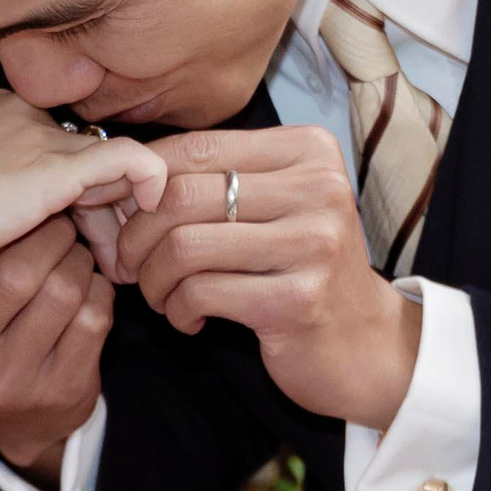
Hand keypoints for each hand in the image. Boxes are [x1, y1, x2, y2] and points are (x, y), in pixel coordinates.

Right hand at [0, 88, 165, 305]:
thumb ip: (0, 195)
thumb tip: (39, 221)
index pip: (60, 146)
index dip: (81, 194)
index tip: (86, 241)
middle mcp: (22, 113)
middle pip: (87, 154)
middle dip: (106, 206)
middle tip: (113, 257)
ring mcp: (38, 135)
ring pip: (111, 162)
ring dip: (122, 213)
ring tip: (119, 262)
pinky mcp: (52, 166)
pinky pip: (128, 160)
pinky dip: (147, 183)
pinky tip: (145, 219)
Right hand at [0, 215, 114, 476]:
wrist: (13, 419)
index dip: (1, 221)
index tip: (18, 207)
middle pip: (14, 273)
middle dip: (47, 233)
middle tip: (57, 219)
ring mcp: (5, 384)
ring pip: (61, 290)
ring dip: (77, 257)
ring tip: (73, 249)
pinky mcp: (56, 394)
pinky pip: (93, 316)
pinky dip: (98, 287)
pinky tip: (88, 284)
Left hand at [114, 126, 421, 431]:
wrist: (365, 342)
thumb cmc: (301, 266)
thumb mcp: (272, 205)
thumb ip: (216, 177)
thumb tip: (127, 172)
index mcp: (309, 150)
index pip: (196, 148)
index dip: (142, 182)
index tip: (125, 215)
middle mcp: (318, 188)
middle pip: (182, 195)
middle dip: (137, 235)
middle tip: (130, 263)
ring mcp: (313, 244)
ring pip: (184, 246)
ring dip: (153, 278)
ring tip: (160, 295)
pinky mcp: (299, 299)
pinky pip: (201, 293)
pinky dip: (178, 309)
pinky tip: (189, 318)